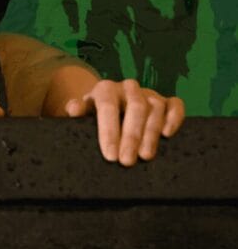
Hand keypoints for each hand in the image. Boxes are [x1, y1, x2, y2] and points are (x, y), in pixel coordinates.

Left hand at [65, 78, 184, 165]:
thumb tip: (73, 109)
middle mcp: (128, 88)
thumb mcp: (82, 112)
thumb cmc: (94, 114)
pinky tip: (168, 134)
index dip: (109, 132)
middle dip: (131, 136)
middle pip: (135, 108)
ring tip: (145, 156)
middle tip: (126, 161)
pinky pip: (175, 105)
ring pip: (155, 108)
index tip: (110, 155)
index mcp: (105, 89)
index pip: (108, 107)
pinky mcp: (166, 100)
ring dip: (151, 133)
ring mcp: (149, 93)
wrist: (109, 105)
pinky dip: (175, 117)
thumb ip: (76, 109)